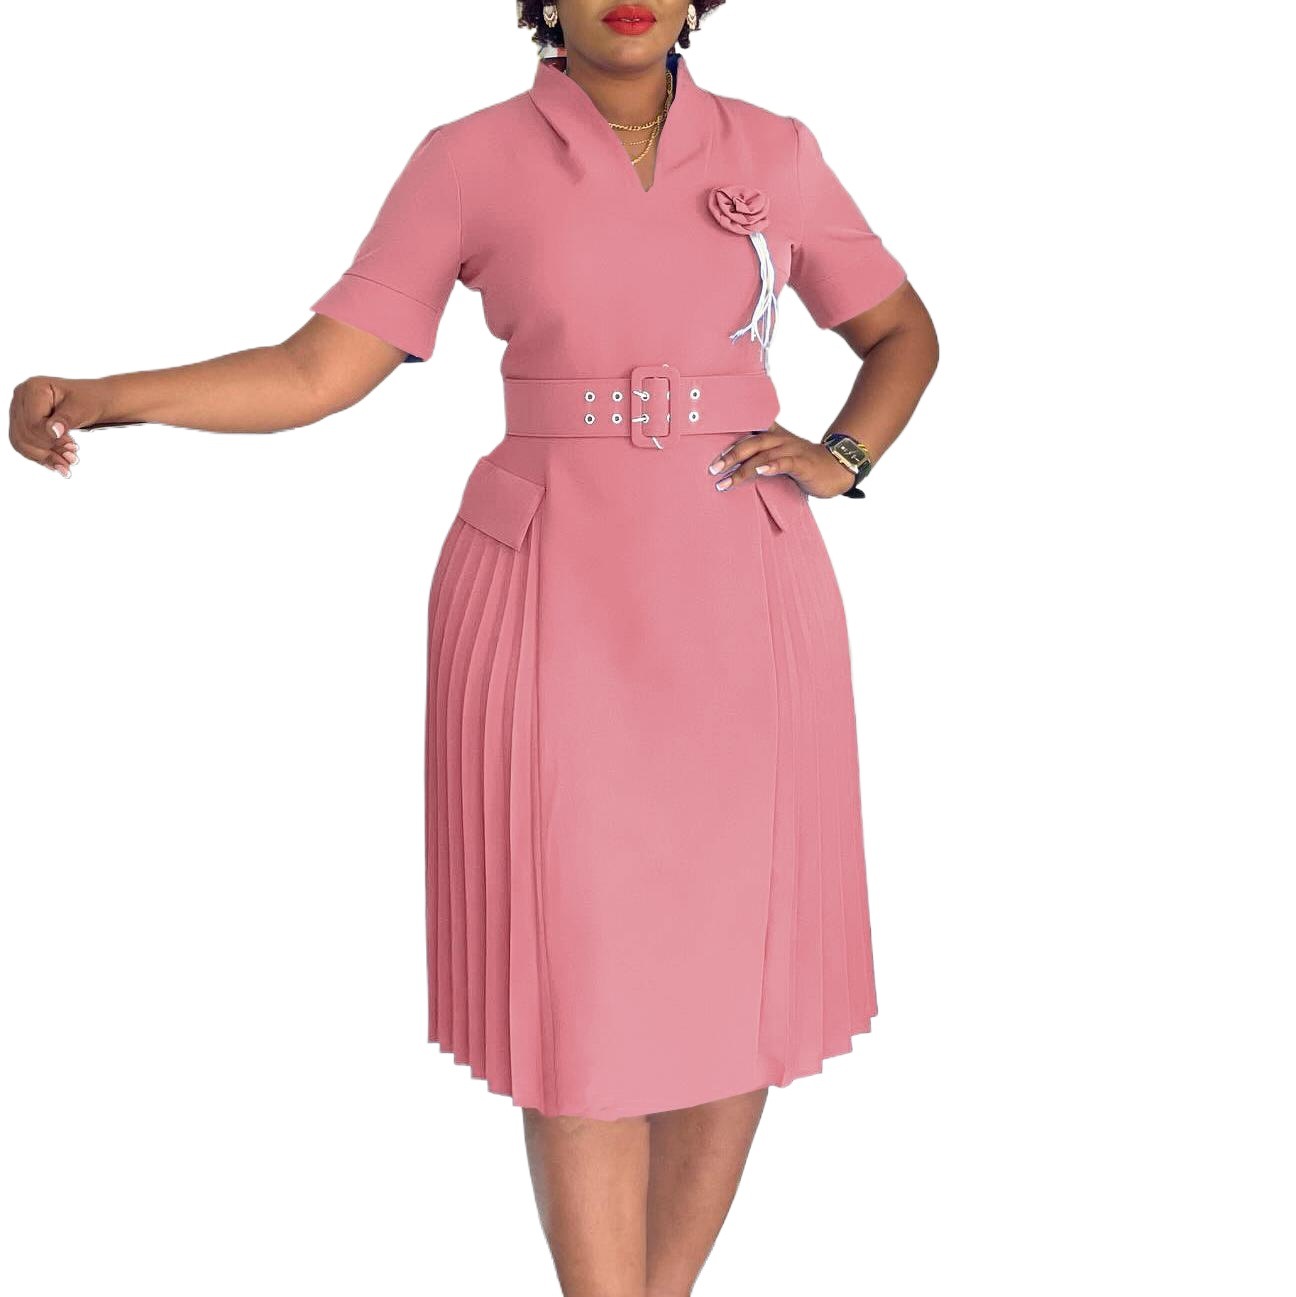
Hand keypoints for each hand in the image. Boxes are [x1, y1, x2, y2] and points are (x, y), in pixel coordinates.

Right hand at [9, 376, 99, 478]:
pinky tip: (57, 461)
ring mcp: (19, 411)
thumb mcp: (82, 408)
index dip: (49, 438)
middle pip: (24, 434)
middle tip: (72, 457)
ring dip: (44, 456)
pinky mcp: (22, 423)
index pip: (32, 422)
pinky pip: (24, 444)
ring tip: (66, 462)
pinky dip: (41, 456)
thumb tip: (53, 431)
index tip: (71, 445)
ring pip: (21, 442)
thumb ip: (66, 419)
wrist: (92, 401)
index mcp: (34, 388)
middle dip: (48, 450)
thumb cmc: (88, 400)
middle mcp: (22, 398)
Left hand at [705, 420, 856, 498]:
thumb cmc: (805, 465)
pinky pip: (785, 462)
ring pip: (764, 455)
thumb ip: (761, 457)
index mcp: (775, 436)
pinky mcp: (803, 463)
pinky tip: (760, 471)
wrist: (836, 469)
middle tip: (713, 469)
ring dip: (743, 468)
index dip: (731, 436)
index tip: (709, 444)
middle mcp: (781, 439)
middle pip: (751, 442)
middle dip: (730, 455)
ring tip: (727, 481)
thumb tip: (736, 466)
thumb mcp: (781, 457)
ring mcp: (792, 450)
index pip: (750, 431)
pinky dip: (772, 466)